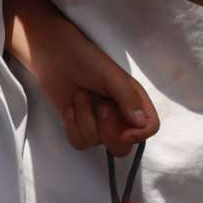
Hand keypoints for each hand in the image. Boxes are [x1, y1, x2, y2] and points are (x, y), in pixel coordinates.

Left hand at [3, 0, 158, 157]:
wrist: (54, 56)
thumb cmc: (86, 59)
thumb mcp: (111, 75)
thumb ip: (128, 98)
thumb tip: (142, 123)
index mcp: (133, 100)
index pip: (149, 127)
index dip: (140, 134)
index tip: (125, 131)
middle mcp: (119, 115)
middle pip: (123, 146)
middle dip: (109, 131)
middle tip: (101, 108)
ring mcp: (98, 123)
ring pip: (97, 143)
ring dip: (85, 120)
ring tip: (80, 95)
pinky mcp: (79, 126)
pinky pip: (79, 143)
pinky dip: (72, 126)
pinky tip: (69, 107)